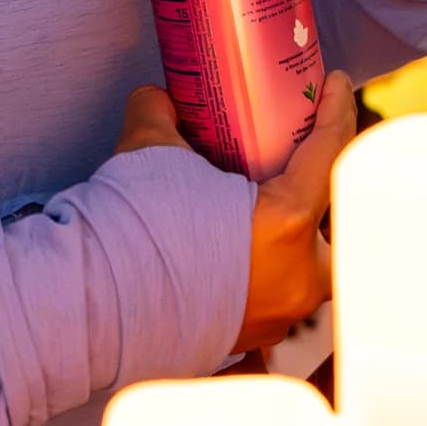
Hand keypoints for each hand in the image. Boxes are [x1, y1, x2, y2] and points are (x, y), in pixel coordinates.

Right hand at [112, 73, 358, 352]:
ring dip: (296, 238)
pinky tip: (235, 254)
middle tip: (303, 164)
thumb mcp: (150, 147)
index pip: (330, 153)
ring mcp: (274, 317)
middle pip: (335, 224)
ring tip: (267, 209)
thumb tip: (163, 98)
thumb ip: (164, 113)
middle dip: (325, 195)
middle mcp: (295, 277)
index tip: (336, 85)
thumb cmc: (130, 226)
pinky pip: (271, 300)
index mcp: (287, 224)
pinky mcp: (247, 341)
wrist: (89, 304)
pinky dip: (262, 272)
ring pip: (307, 270)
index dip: (337, 110)